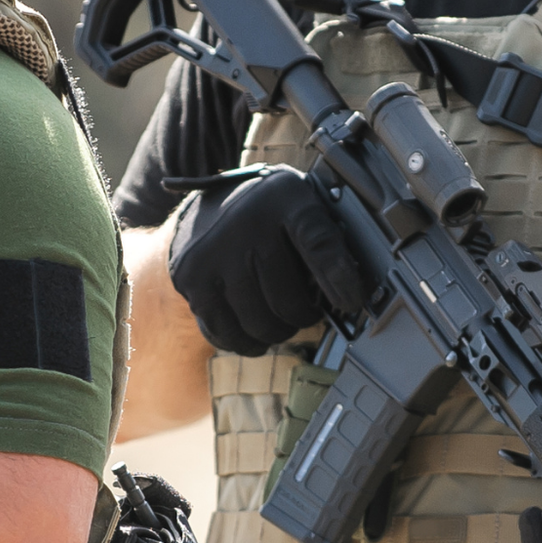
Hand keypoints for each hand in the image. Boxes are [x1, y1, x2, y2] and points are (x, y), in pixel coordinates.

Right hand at [167, 166, 372, 355]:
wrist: (208, 206)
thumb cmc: (267, 213)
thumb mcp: (304, 207)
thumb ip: (328, 243)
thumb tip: (351, 294)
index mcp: (282, 200)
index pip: (319, 243)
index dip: (340, 279)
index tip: (351, 303)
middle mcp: (244, 225)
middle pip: (288, 302)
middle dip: (304, 315)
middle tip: (306, 310)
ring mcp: (212, 254)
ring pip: (259, 324)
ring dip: (277, 332)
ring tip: (281, 319)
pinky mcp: (189, 279)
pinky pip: (225, 332)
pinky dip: (246, 342)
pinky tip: (255, 332)